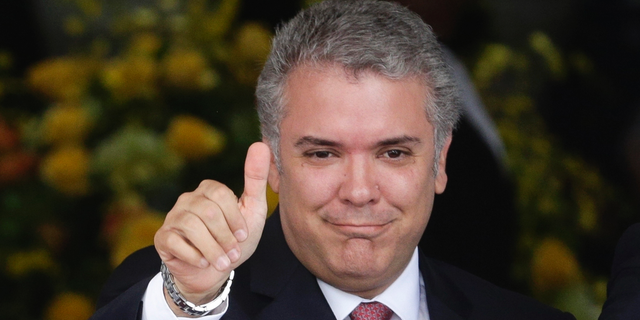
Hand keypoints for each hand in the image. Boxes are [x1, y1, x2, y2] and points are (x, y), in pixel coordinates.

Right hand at [154, 142, 270, 308]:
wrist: (214, 272)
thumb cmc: (234, 239)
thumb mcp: (252, 210)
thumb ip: (256, 179)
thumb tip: (260, 145)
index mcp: (208, 190)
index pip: (220, 194)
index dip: (234, 218)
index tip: (243, 236)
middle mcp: (188, 199)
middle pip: (207, 212)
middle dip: (224, 237)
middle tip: (233, 253)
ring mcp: (173, 217)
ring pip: (191, 227)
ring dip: (212, 249)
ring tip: (222, 262)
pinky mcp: (162, 237)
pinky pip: (175, 242)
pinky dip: (194, 256)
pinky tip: (203, 262)